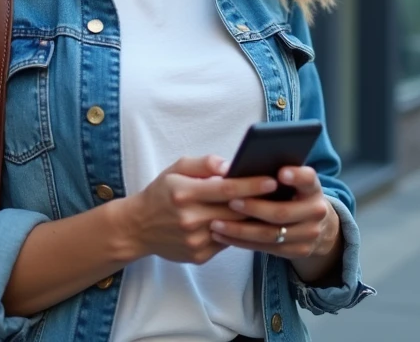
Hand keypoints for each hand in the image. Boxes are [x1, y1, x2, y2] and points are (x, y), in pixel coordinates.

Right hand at [119, 156, 279, 265]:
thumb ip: (203, 163)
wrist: (138, 227)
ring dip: (252, 220)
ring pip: (234, 229)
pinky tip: (246, 223)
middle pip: (235, 211)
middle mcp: (190, 218)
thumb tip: (229, 165)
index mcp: (185, 193)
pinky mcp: (199, 256)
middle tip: (281, 193)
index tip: (272, 180)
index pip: (226, 189)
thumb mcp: (176, 169)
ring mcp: (195, 240)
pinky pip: (226, 243)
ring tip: (270, 208)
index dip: (251, 185)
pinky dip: (237, 232)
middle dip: (259, 202)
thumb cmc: (161, 193)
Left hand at [209, 166, 339, 260]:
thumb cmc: (292, 194)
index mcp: (313, 188)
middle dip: (254, 208)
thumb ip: (273, 173)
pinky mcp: (299, 251)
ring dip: (240, 230)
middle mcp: (316, 211)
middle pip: (282, 212)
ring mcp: (309, 234)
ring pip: (270, 235)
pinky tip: (222, 236)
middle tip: (230, 202)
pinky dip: (242, 243)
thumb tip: (237, 168)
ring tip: (216, 224)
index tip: (280, 173)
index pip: (308, 179)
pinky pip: (266, 248)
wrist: (317, 224)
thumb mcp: (292, 180)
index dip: (296, 176)